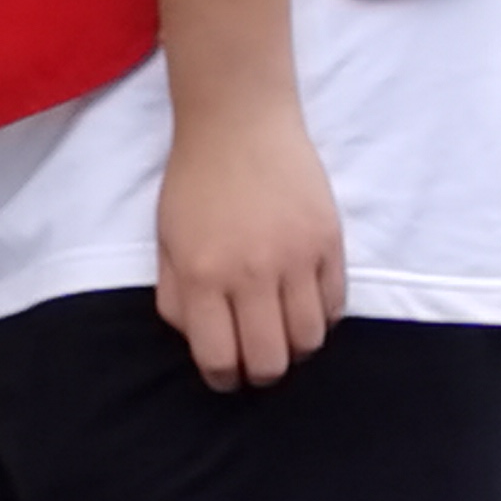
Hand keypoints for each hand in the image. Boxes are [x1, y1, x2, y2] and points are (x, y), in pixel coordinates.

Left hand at [156, 98, 343, 388]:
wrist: (237, 124)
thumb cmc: (194, 182)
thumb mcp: (166, 239)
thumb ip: (176, 295)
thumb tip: (201, 342)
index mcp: (200, 273)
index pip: (218, 356)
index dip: (222, 377)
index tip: (224, 374)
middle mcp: (249, 274)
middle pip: (270, 360)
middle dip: (261, 373)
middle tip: (256, 363)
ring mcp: (295, 259)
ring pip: (309, 340)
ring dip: (295, 348)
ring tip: (282, 333)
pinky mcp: (329, 244)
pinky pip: (335, 306)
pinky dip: (321, 318)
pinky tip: (304, 306)